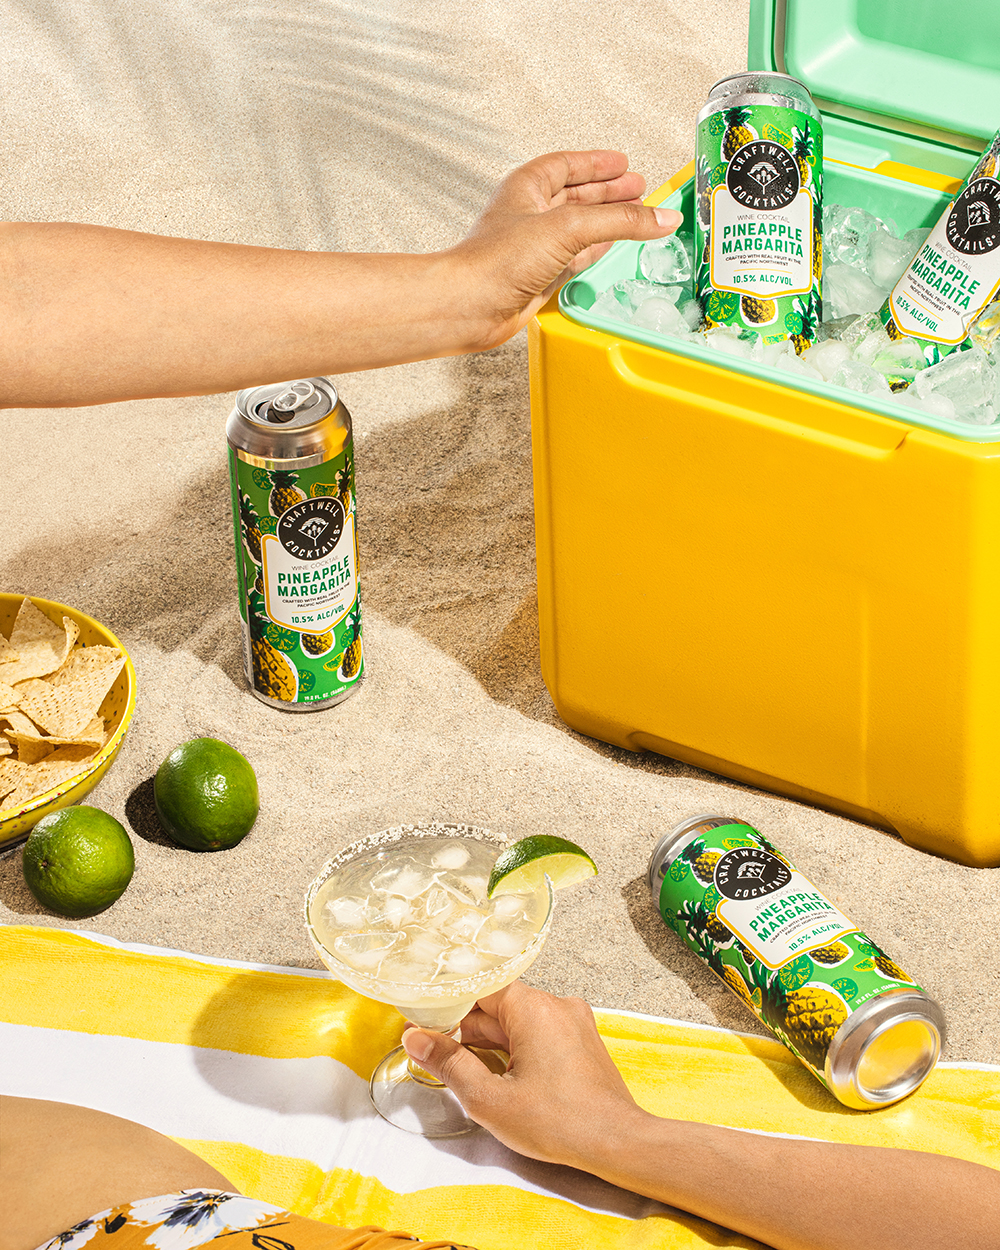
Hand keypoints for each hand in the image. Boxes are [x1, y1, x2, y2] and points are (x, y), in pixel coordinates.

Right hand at [402, 981, 643, 1169]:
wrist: (616, 1142)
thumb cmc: (558, 1122)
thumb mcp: (490, 1099)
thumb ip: (450, 1064)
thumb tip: (417, 1039)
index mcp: (534, 1007)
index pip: (480, 988)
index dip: (449, 1004)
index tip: (425, 1023)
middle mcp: (556, 1005)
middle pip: (499, 1006)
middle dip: (467, 1030)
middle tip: (438, 1054)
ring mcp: (573, 1022)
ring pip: (518, 1021)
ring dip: (491, 1042)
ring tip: (468, 1071)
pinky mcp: (581, 1041)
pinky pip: (539, 1033)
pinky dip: (517, 1048)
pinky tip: (503, 1076)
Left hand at [450, 149, 681, 351]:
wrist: (470, 306)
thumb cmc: (495, 261)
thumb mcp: (568, 228)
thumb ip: (619, 221)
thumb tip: (659, 217)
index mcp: (527, 186)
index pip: (568, 164)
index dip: (597, 163)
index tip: (623, 164)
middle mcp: (528, 214)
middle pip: (577, 195)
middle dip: (609, 192)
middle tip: (637, 190)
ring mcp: (533, 246)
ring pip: (578, 227)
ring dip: (606, 223)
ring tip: (633, 217)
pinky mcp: (537, 276)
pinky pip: (574, 257)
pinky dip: (595, 251)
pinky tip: (609, 248)